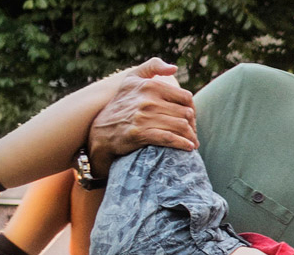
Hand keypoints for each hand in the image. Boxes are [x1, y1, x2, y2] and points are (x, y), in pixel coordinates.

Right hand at [87, 58, 197, 172]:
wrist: (100, 131)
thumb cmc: (120, 103)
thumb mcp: (132, 79)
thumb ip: (152, 66)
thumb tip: (174, 69)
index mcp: (150, 86)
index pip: (185, 97)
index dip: (192, 109)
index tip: (190, 118)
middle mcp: (147, 100)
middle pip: (185, 113)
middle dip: (192, 125)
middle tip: (193, 133)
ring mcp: (143, 117)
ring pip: (180, 126)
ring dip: (190, 136)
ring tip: (193, 142)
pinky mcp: (140, 134)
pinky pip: (169, 138)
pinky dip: (182, 144)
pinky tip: (188, 147)